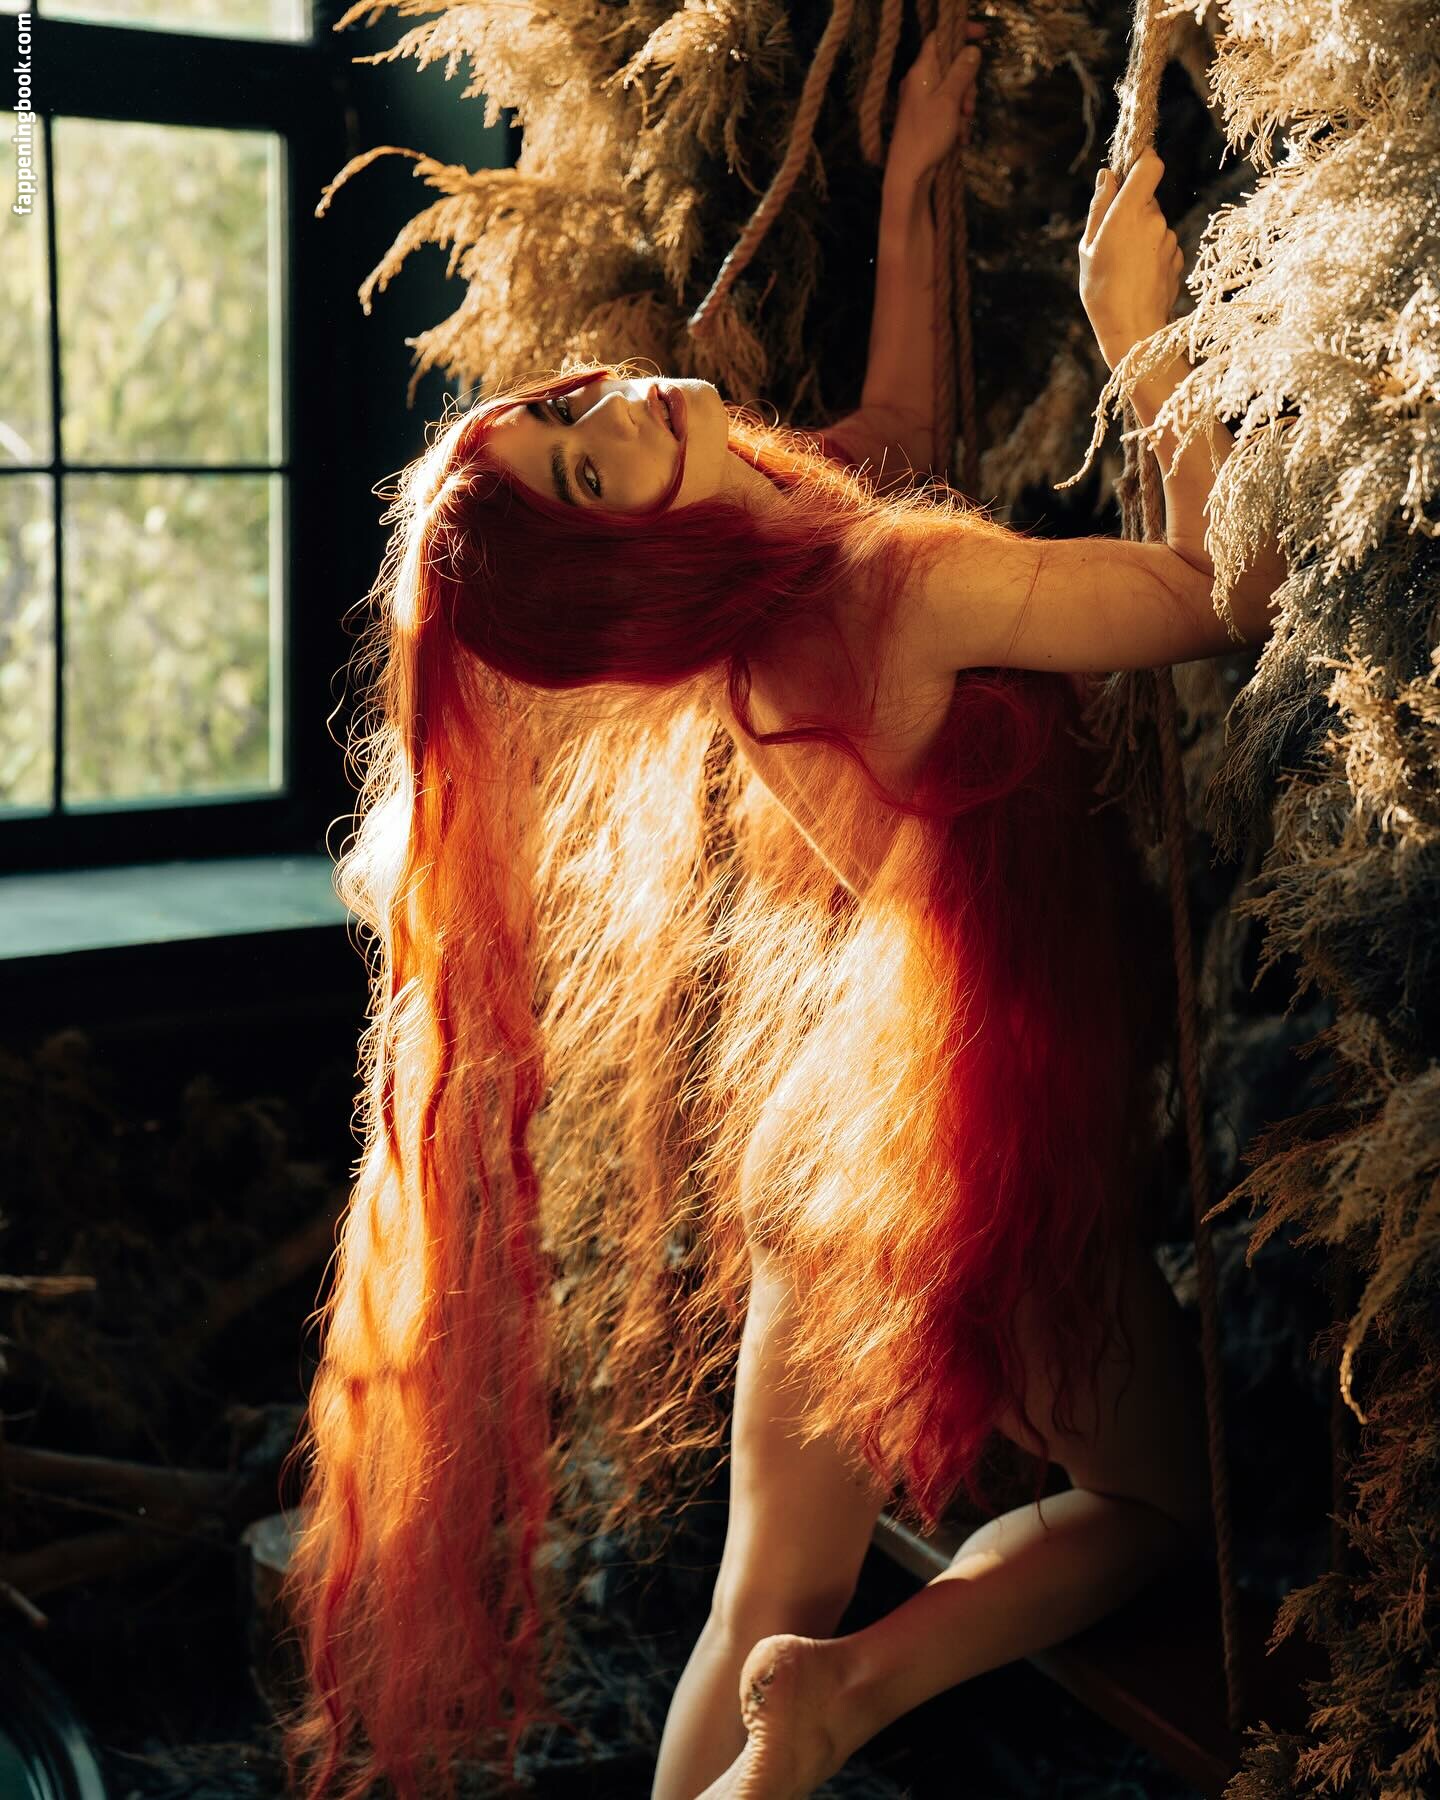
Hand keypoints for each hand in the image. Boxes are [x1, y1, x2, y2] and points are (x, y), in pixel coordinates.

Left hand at [886, 23, 986, 182]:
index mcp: (921, 71)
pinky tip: (959, 138)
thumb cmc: (926, 136)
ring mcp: (921, 101)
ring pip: (952, 90)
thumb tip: (972, 50)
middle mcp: (919, 83)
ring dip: (964, 106)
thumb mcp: (949, 100)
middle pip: (951, 66)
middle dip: (967, 83)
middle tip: (968, 106)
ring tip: (962, 125)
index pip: (939, 37)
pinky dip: (956, 121)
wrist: (907, 175)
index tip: (982, 36)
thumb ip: (961, 73)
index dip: (960, 32)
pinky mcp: (925, 119)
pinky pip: (947, 110)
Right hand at [1079, 150, 1183, 368]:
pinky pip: (1163, 245)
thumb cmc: (1101, 290)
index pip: (1150, 165)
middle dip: (1132, 209)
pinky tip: (1138, 276)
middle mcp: (1154, 220)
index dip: (1143, 160)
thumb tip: (1107, 175)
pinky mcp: (1178, 257)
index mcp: (1129, 212)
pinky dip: (1152, 253)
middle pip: (1148, 198)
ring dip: (1141, 235)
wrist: (1132, 330)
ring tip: (1123, 265)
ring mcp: (1169, 239)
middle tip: (1112, 238)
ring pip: (1155, 224)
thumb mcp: (1088, 248)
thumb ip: (1099, 207)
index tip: (1132, 165)